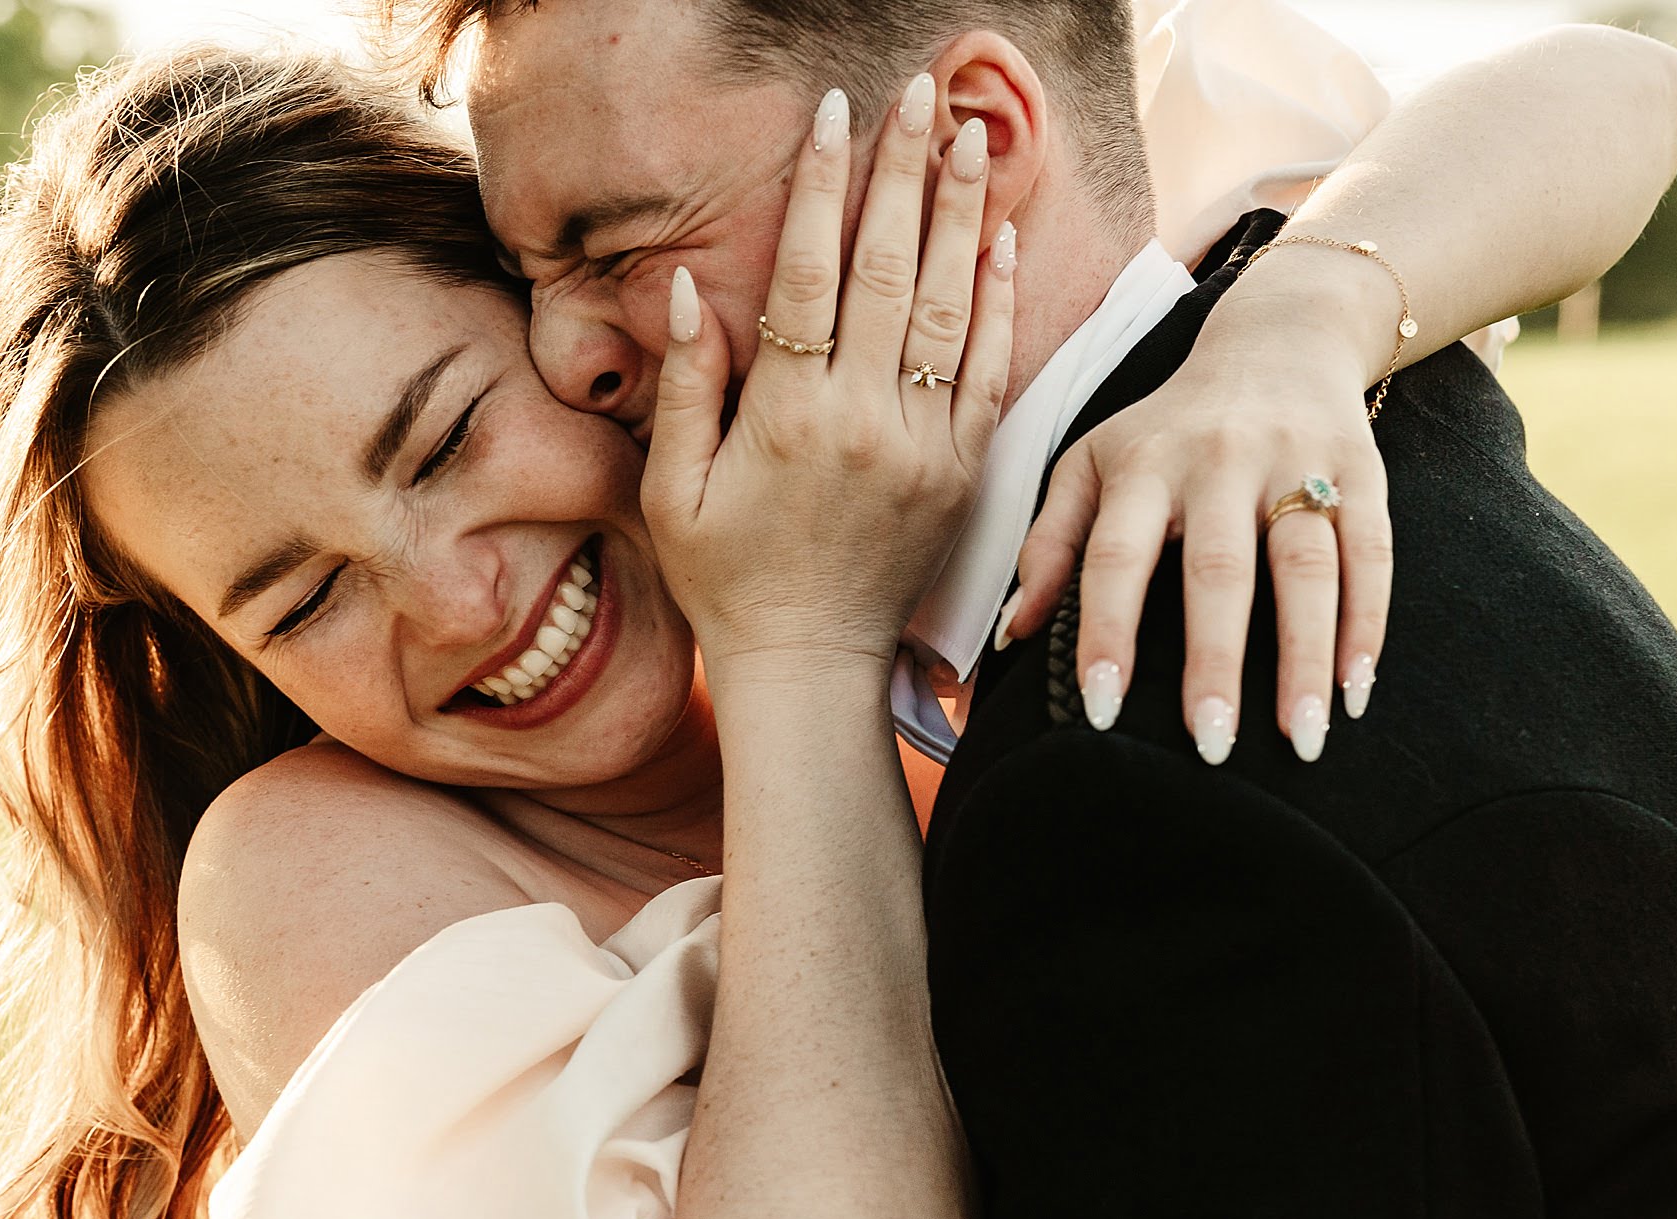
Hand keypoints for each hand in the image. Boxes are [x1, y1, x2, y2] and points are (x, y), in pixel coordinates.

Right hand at [641, 78, 1015, 672]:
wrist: (810, 666)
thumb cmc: (728, 579)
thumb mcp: (675, 488)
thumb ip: (684, 385)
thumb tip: (686, 288)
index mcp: (788, 416)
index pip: (809, 274)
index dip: (821, 188)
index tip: (834, 116)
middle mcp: (864, 420)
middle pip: (889, 269)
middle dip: (905, 172)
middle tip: (920, 94)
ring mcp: (924, 445)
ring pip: (948, 307)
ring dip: (961, 216)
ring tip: (971, 138)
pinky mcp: (963, 471)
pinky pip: (989, 370)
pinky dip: (999, 302)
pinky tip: (1002, 240)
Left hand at [1003, 293, 1393, 765]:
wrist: (1279, 337)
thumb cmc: (1167, 426)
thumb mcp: (1092, 462)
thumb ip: (1050, 544)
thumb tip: (1010, 635)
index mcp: (1143, 464)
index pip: (1116, 557)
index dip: (1105, 633)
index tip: (1101, 712)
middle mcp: (1220, 459)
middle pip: (1219, 570)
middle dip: (1215, 662)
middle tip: (1211, 749)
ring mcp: (1297, 462)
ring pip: (1307, 568)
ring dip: (1307, 658)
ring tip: (1304, 739)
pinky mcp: (1362, 470)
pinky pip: (1372, 554)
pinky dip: (1367, 625)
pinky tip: (1357, 691)